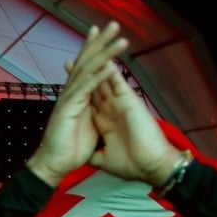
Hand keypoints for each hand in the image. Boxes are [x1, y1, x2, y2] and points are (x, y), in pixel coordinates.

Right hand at [25, 21, 128, 187]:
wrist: (54, 165)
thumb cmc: (69, 148)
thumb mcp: (88, 125)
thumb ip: (93, 110)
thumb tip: (101, 104)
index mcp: (77, 96)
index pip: (86, 66)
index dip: (94, 48)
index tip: (103, 32)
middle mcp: (71, 93)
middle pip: (86, 61)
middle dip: (100, 42)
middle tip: (114, 24)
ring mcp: (69, 100)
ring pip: (88, 70)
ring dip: (105, 53)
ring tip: (120, 38)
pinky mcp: (68, 109)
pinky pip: (85, 89)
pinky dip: (98, 77)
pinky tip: (110, 66)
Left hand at [88, 45, 183, 185]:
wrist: (149, 168)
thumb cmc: (131, 164)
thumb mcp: (104, 160)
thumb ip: (94, 154)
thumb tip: (85, 156)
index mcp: (104, 122)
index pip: (89, 100)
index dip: (78, 88)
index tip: (67, 76)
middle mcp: (111, 109)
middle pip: (96, 84)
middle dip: (86, 69)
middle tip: (76, 52)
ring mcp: (120, 104)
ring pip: (106, 80)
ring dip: (99, 64)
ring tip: (92, 48)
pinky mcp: (130, 103)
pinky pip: (119, 83)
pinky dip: (112, 72)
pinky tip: (105, 58)